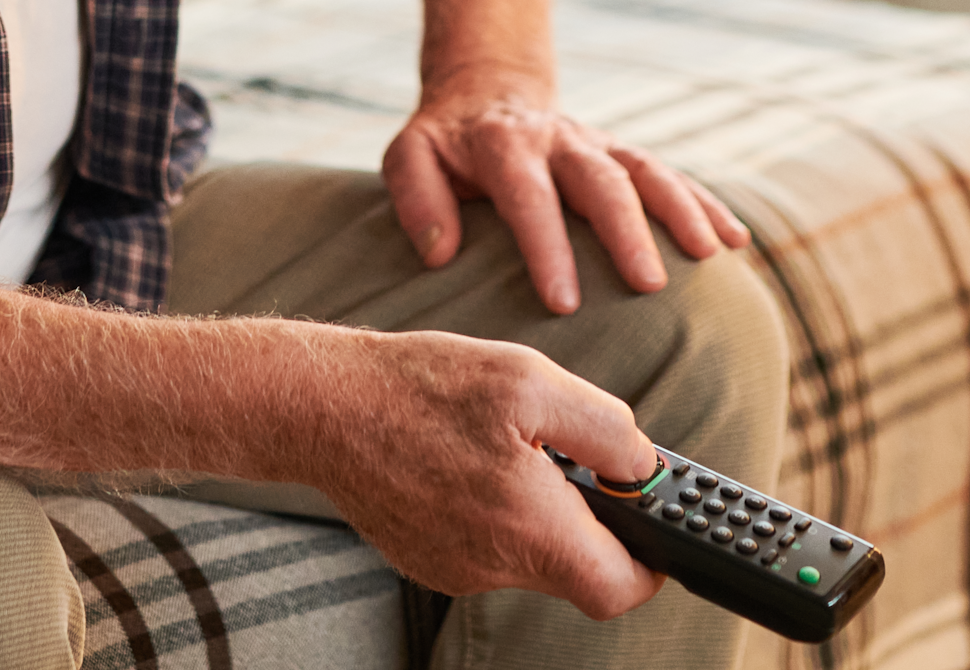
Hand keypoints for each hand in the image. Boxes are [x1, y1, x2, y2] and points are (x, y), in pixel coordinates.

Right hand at [295, 326, 665, 616]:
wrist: (321, 407)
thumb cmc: (421, 388)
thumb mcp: (532, 380)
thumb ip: (605, 430)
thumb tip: (641, 466)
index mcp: (531, 529)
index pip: (619, 590)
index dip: (649, 560)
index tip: (647, 519)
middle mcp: (494, 565)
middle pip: (574, 569)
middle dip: (584, 516)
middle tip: (567, 456)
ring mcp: (455, 569)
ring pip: (527, 552)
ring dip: (534, 507)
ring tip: (504, 442)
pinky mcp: (425, 558)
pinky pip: (483, 544)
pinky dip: (491, 507)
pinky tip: (465, 456)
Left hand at [383, 66, 749, 313]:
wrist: (488, 88)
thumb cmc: (446, 141)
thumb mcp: (410, 155)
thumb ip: (416, 198)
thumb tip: (440, 253)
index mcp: (504, 145)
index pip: (528, 196)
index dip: (546, 246)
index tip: (564, 302)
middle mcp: (559, 140)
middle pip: (600, 180)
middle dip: (627, 232)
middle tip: (649, 285)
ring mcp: (598, 144)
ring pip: (647, 171)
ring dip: (681, 211)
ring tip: (710, 256)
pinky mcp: (623, 154)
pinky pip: (670, 175)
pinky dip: (705, 203)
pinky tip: (735, 240)